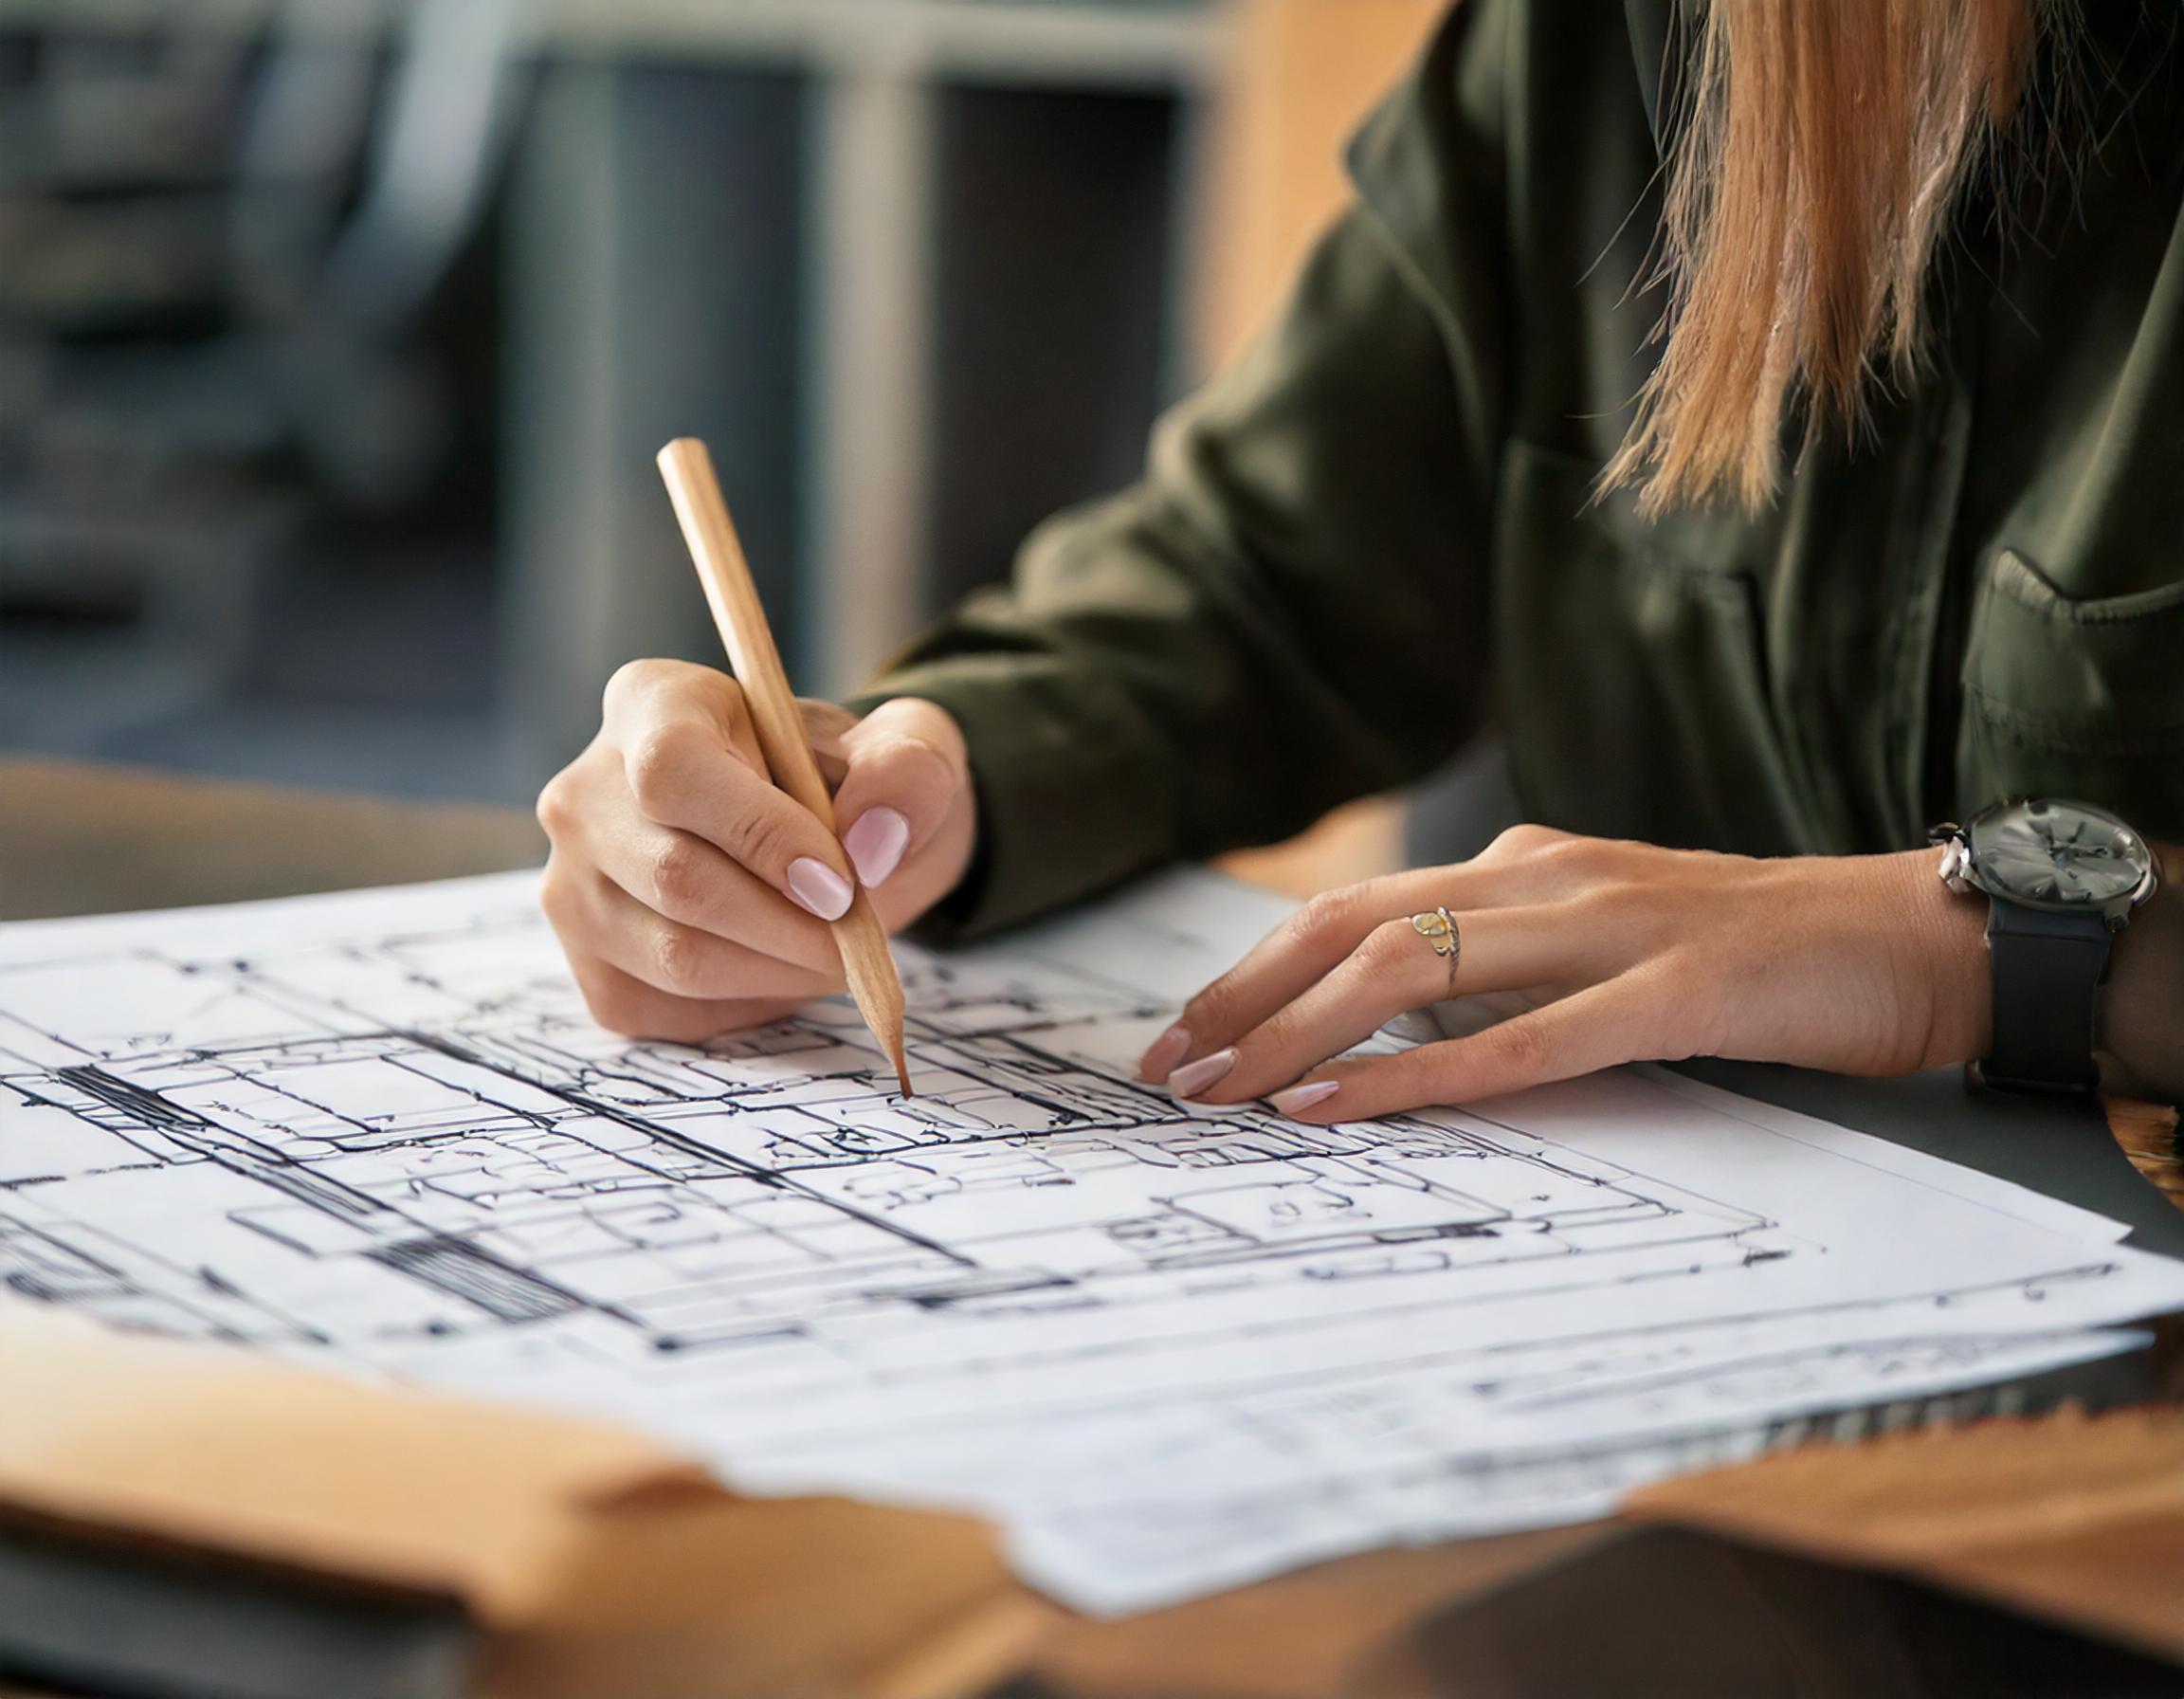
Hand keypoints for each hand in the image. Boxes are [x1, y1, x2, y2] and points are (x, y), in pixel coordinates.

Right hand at [537, 659, 976, 1041]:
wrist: (825, 837)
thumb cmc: (851, 781)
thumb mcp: (905, 748)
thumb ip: (906, 771)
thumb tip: (874, 840)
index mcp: (652, 705)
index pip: (674, 771)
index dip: (760, 834)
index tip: (840, 885)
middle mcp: (585, 793)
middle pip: (676, 878)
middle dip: (792, 924)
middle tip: (860, 933)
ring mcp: (572, 886)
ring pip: (677, 955)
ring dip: (782, 968)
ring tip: (835, 948)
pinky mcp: (590, 968)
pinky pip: (673, 1007)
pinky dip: (752, 1000)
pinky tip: (783, 962)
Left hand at [1138, 826, 1991, 1120]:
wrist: (1914, 938)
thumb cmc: (1755, 957)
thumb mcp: (1605, 946)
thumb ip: (1509, 969)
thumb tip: (1391, 1025)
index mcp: (1526, 865)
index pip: (1355, 908)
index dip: (1255, 968)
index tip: (1185, 1033)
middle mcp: (1549, 878)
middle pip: (1355, 925)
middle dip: (1244, 997)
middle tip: (1168, 1070)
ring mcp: (1611, 926)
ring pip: (1416, 968)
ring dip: (1302, 1032)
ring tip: (1227, 1091)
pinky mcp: (1676, 988)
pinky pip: (1526, 1037)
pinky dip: (1420, 1073)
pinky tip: (1343, 1105)